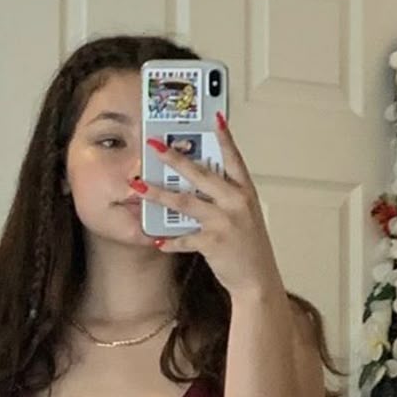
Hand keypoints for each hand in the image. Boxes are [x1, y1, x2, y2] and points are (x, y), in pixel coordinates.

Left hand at [135, 116, 284, 298]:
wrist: (258, 279)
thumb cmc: (249, 247)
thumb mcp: (244, 215)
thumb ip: (225, 197)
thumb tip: (199, 182)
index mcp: (244, 192)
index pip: (234, 158)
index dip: (224, 137)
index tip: (214, 117)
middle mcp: (236, 202)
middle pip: (200, 174)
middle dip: (174, 158)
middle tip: (154, 145)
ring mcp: (225, 221)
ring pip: (185, 202)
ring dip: (159, 194)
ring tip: (139, 187)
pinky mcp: (213, 242)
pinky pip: (184, 237)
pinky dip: (170, 240)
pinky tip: (157, 239)